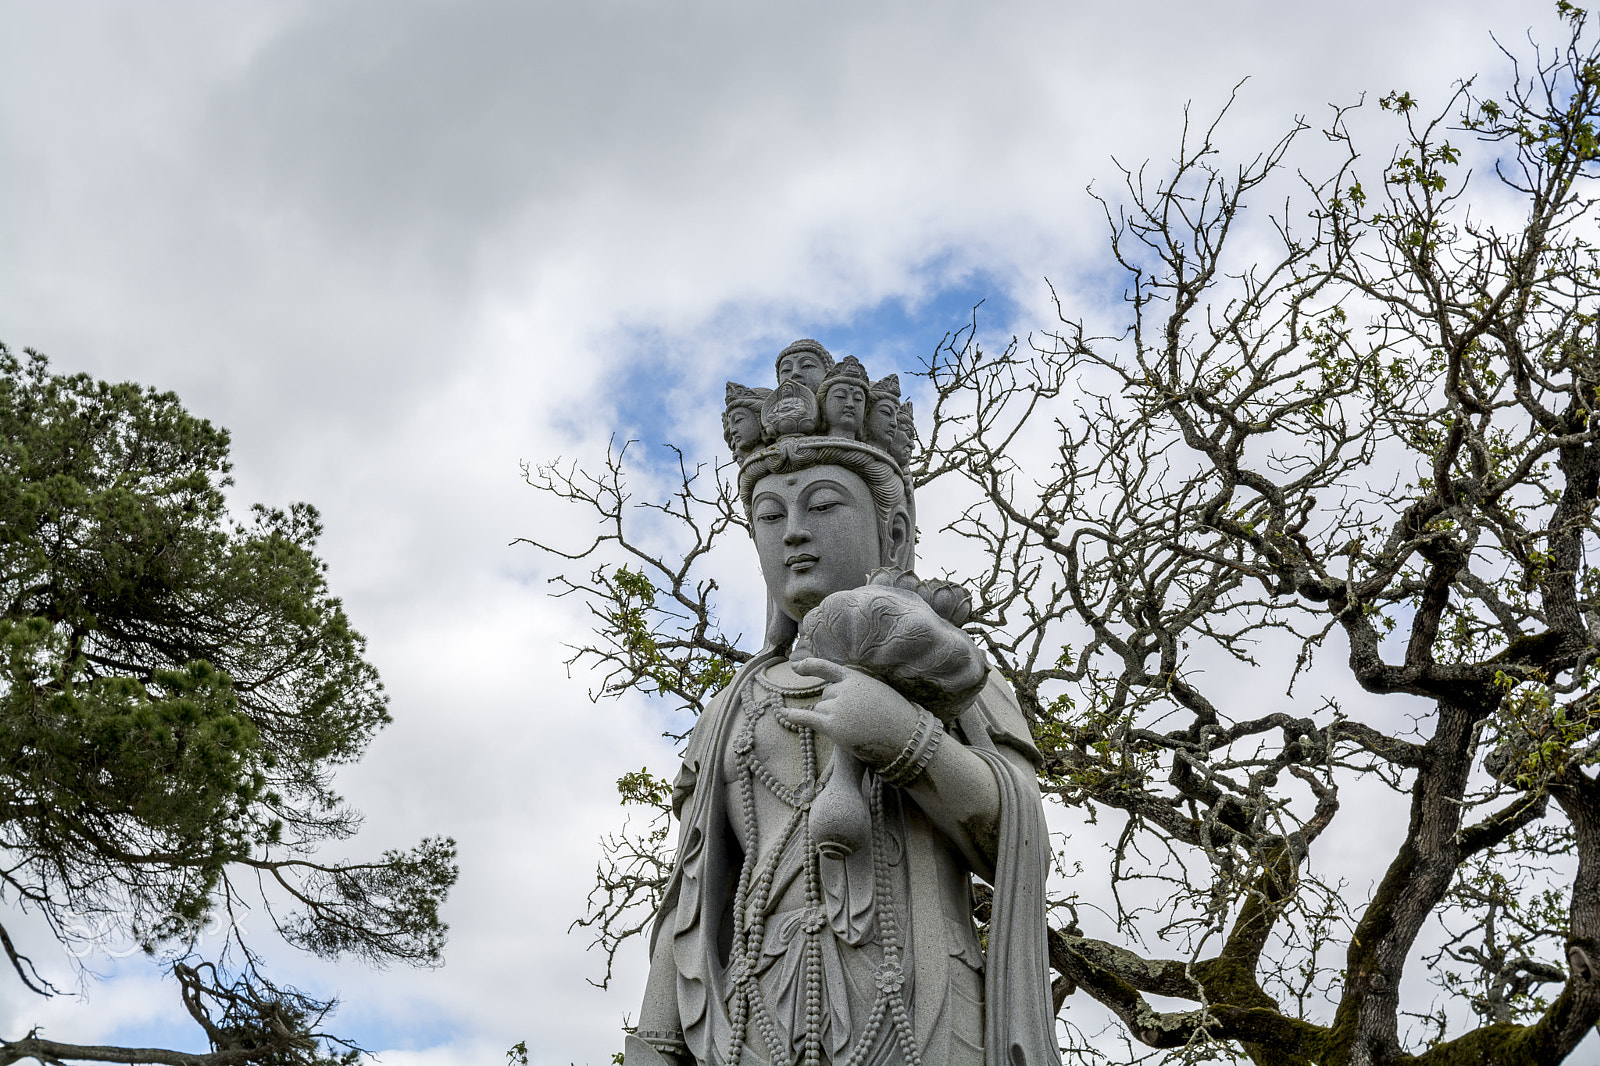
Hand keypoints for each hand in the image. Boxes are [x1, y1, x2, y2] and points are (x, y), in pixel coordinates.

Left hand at [785, 658, 919, 767]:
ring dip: (832, 720)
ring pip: (821, 711)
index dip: (810, 666)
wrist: (905, 736)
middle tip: (860, 720)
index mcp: (855, 677)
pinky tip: (783, 714)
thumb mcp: (877, 691)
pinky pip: (808, 719)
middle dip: (835, 707)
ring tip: (857, 729)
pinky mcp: (833, 726)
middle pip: (825, 696)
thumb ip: (857, 688)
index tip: (797, 667)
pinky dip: (794, 716)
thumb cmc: (896, 716)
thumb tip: (837, 693)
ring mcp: (837, 707)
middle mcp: (843, 688)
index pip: (827, 668)